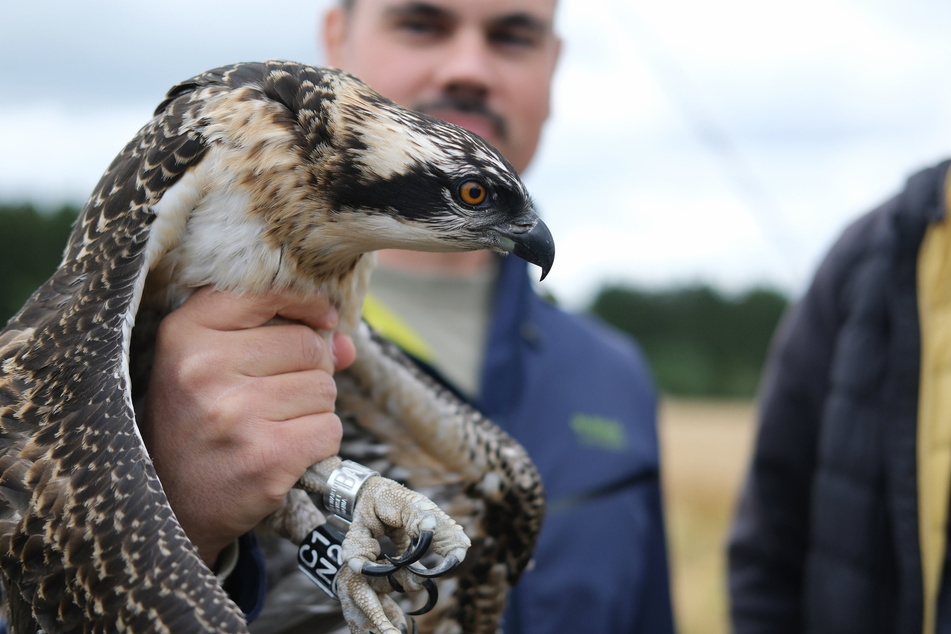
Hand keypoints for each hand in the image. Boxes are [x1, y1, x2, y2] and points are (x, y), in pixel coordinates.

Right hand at [140, 288, 356, 566]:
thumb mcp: (214, 368)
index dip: (305, 304)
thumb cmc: (198, 426)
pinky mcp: (266, 458)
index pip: (267, 294)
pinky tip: (286, 452)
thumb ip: (279, 338)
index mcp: (185, 334)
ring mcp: (236, 414)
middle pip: (308, 344)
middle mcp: (205, 368)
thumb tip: (345, 343)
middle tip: (276, 397)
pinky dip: (320, 442)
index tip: (321, 318)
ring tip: (273, 426)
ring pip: (325, 388)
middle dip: (310, 369)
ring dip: (314, 409)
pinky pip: (329, 429)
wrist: (170, 509)